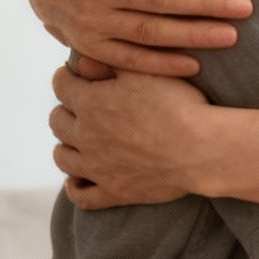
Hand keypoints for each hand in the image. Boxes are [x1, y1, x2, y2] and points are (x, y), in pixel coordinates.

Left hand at [49, 64, 209, 206]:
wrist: (201, 149)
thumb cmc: (177, 104)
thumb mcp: (143, 71)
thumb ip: (108, 64)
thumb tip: (80, 61)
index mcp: (91, 102)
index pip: (61, 85)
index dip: (65, 77)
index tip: (71, 75)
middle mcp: (86, 136)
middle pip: (57, 120)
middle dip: (65, 109)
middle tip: (79, 106)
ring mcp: (97, 167)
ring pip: (63, 157)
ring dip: (66, 145)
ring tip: (77, 139)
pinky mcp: (114, 192)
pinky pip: (81, 196)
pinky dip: (75, 187)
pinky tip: (78, 180)